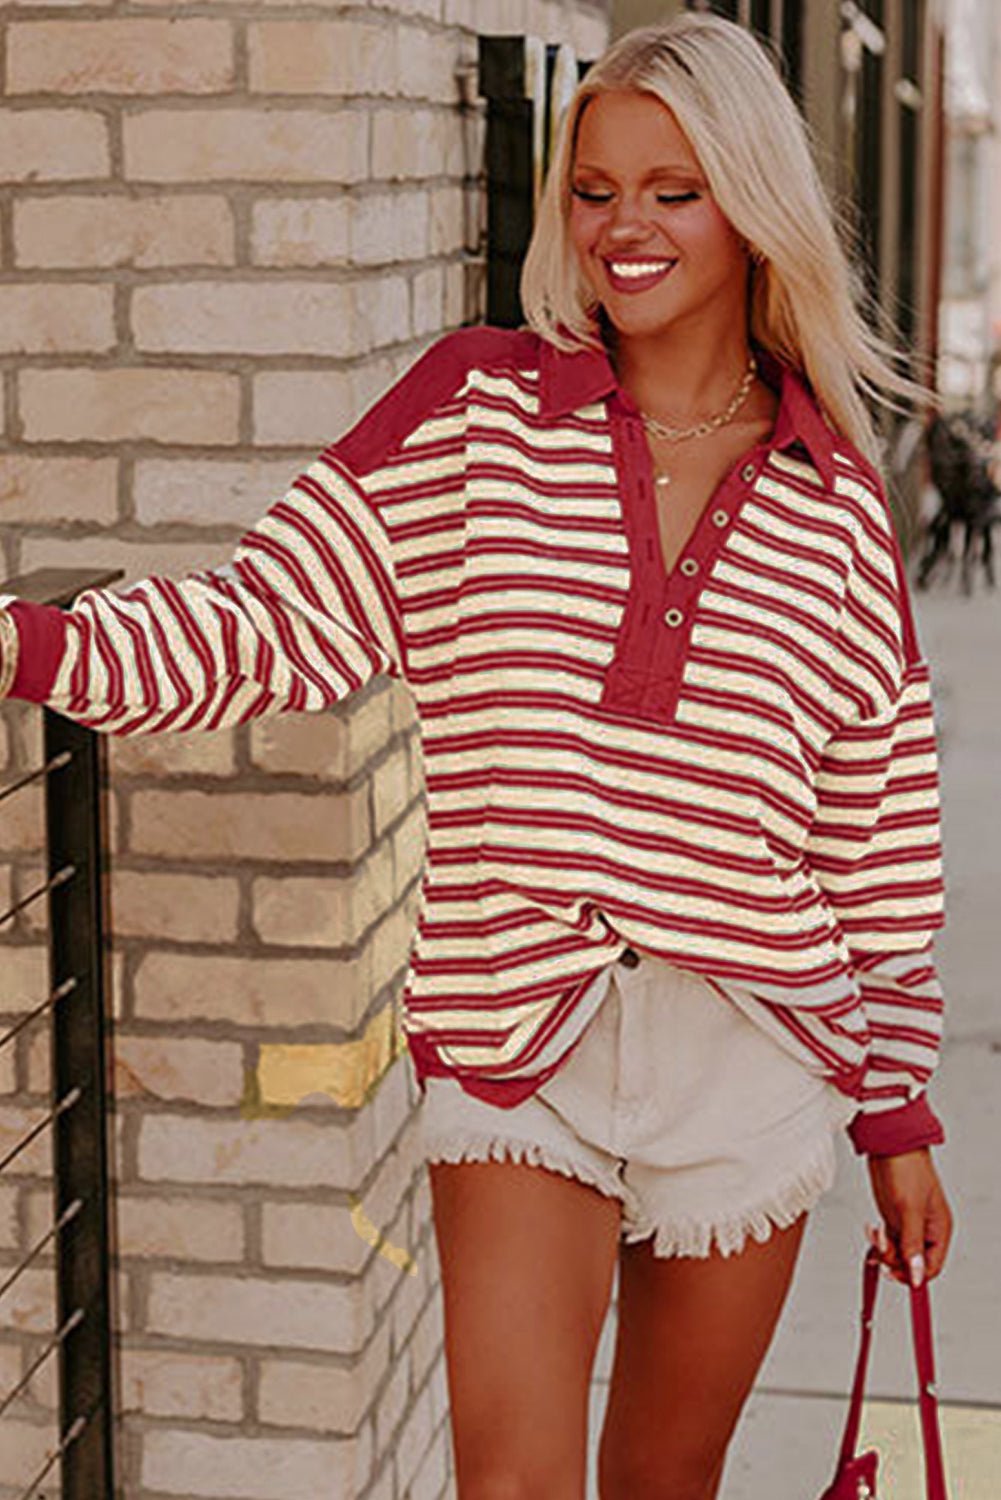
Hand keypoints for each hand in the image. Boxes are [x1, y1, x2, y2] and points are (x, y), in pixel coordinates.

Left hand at [866, 1148, 952, 1286]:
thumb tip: (917, 1277)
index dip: (914, 1275)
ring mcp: (910, 1224)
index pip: (932, 1267)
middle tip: (879, 1249)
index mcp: (940, 1230)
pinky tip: (871, 1232)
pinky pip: (889, 1240)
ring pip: (898, 1252)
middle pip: (912, 1263)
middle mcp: (927, 1230)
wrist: (889, 1143)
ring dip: (883, 1249)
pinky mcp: (895, 1217)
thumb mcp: (908, 1210)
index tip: (892, 1273)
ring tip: (874, 1234)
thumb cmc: (906, 1169)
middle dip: (894, 1259)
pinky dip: (878, 1241)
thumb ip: (912, 1245)